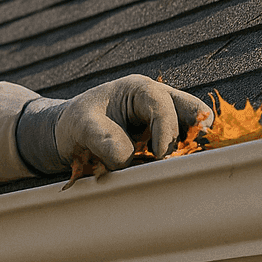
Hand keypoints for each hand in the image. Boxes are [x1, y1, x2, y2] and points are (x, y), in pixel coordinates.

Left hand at [15, 74, 211, 173]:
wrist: (69, 136)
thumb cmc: (76, 124)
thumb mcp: (81, 127)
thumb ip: (102, 140)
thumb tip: (126, 158)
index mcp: (137, 89)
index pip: (161, 104)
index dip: (165, 129)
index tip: (159, 155)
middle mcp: (156, 102)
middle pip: (190, 110)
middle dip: (191, 133)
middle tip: (182, 158)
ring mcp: (162, 122)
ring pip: (190, 130)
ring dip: (186, 148)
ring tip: (175, 167)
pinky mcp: (162, 142)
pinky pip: (180, 148)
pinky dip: (178, 159)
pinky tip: (169, 172)